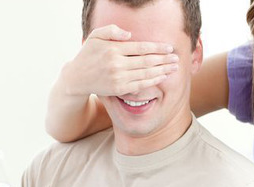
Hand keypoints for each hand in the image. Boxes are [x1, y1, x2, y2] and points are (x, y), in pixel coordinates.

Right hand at [59, 24, 178, 96]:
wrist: (77, 78)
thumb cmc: (88, 54)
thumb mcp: (96, 36)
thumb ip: (112, 30)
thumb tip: (130, 35)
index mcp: (113, 48)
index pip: (141, 47)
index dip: (157, 48)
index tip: (169, 48)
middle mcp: (117, 63)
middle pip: (147, 61)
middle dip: (164, 59)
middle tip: (176, 58)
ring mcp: (118, 77)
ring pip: (146, 73)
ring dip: (162, 70)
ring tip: (174, 68)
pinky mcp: (119, 89)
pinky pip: (140, 85)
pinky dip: (153, 81)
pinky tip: (162, 77)